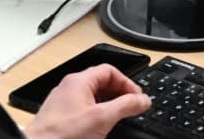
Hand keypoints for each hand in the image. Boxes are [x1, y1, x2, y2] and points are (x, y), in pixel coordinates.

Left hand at [26, 64, 152, 138]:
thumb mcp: (102, 118)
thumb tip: (142, 100)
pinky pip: (84, 110)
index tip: (136, 98)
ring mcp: (64, 103)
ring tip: (118, 119)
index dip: (127, 83)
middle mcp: (69, 88)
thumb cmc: (62, 135)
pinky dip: (97, 115)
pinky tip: (100, 128)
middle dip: (119, 95)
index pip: (110, 71)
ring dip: (109, 106)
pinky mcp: (61, 117)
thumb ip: (126, 106)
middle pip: (102, 83)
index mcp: (78, 81)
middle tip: (131, 108)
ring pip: (93, 97)